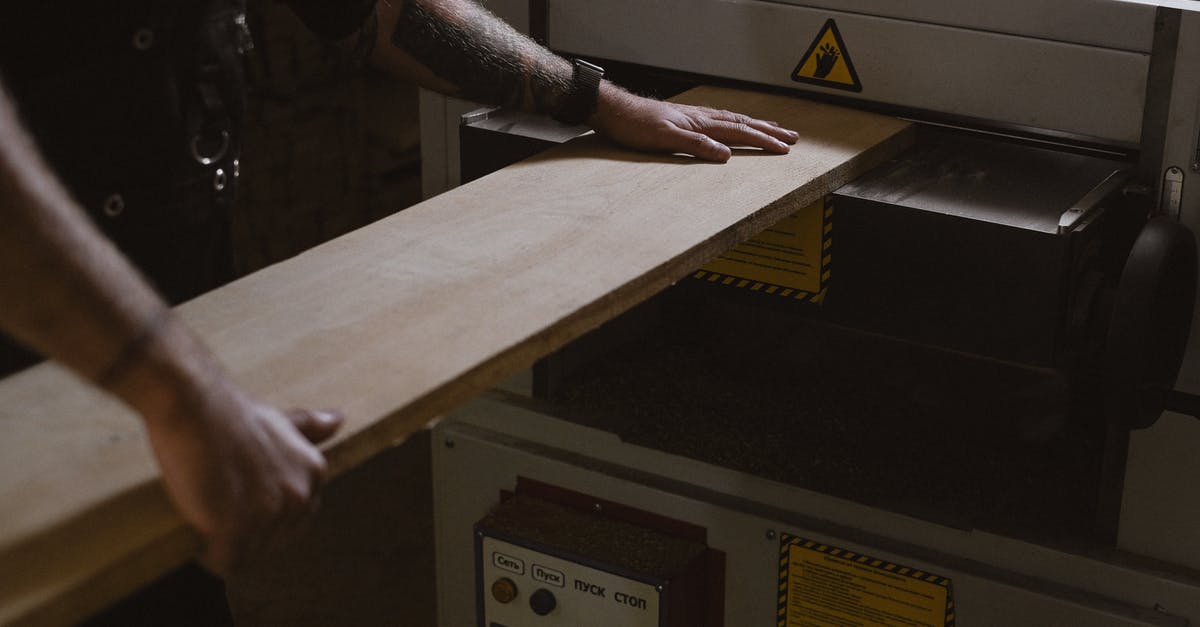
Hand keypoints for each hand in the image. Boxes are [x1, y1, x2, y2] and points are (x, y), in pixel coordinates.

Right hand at [144, 376, 342, 575]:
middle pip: (273, 541)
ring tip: (208, 518)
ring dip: (226, 546)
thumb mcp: (280, 420)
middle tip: (220, 509)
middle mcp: (300, 496)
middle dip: (248, 535)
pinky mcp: (235, 528)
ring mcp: (270, 514)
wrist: (195, 404)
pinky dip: (210, 556)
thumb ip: (309, 429)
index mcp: (314, 474)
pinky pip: (226, 563)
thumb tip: (339, 419)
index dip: (266, 518)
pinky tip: (200, 539)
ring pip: (249, 555)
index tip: (241, 505)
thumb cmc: (230, 413)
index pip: (297, 520)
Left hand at [590, 84, 799, 162]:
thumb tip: (726, 155)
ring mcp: (693, 116)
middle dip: (768, 131)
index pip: (739, 133)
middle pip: (742, 123)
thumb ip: (696, 146)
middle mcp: (700, 117)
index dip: (763, 141)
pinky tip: (733, 124)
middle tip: (792, 137)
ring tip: (773, 128)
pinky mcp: (684, 118)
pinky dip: (734, 122)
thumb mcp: (664, 139)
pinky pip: (719, 119)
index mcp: (700, 123)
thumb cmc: (634, 125)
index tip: (784, 148)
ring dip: (755, 125)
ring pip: (733, 120)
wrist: (612, 110)